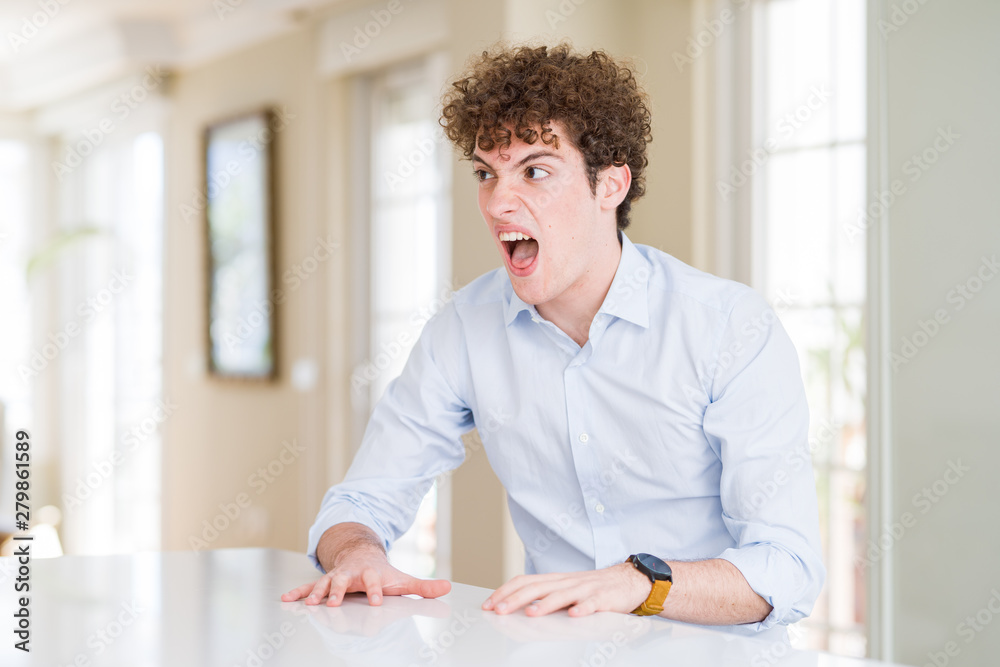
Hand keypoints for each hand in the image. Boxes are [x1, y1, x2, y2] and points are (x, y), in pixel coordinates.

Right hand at [281, 524, 450, 606]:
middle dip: (338, 591)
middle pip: (344, 581)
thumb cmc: (381, 572)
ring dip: (316, 592)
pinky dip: (298, 592)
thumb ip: (423, 586)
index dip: (375, 590)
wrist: (360, 554)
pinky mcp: (324, 581)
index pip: (374, 581)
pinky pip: (308, 586)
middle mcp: (351, 574)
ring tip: (310, 602)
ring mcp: (336, 577)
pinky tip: (285, 598)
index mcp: (371, 573)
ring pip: (324, 583)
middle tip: (332, 603)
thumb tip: (447, 588)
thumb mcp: (402, 579)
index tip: (376, 601)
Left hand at [481, 562, 651, 616]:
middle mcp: (566, 582)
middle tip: (499, 610)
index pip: (524, 581)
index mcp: (555, 580)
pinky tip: (574, 615)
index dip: (505, 591)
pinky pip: (592, 604)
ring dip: (545, 604)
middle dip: (515, 599)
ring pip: (562, 595)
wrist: (627, 580)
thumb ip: (544, 595)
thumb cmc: (592, 587)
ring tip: (531, 613)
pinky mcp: (603, 598)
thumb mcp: (565, 589)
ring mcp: (585, 589)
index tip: (489, 604)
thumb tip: (517, 606)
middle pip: (537, 587)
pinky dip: (582, 609)